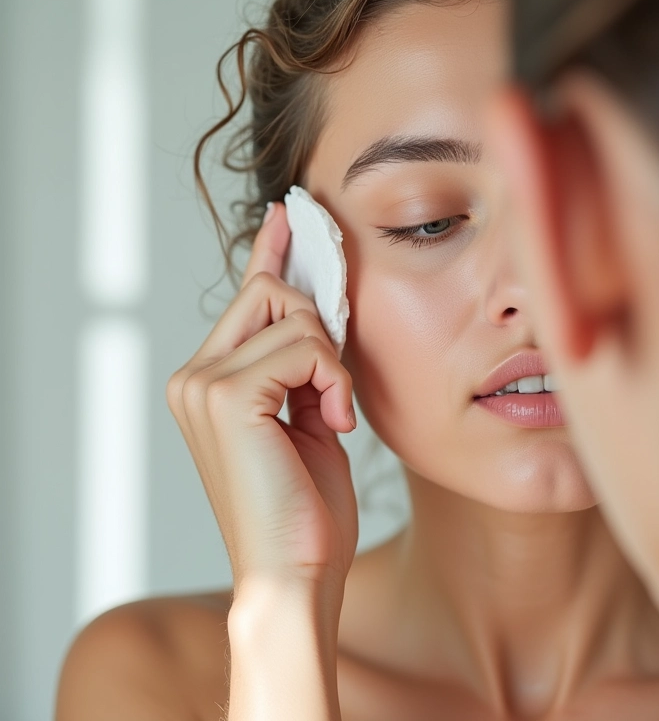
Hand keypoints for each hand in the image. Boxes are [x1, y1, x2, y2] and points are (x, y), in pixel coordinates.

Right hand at [166, 202, 358, 592]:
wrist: (296, 573)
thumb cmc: (305, 504)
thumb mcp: (307, 416)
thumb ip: (300, 361)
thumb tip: (312, 307)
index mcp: (208, 380)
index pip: (247, 296)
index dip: (273, 254)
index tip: (288, 216)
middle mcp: (194, 375)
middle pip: (273, 293)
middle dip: (319, 330)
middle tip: (332, 387)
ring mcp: (204, 384)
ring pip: (294, 316)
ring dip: (331, 363)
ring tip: (332, 415)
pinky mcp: (229, 396)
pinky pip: (305, 347)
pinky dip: (334, 380)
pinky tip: (334, 423)